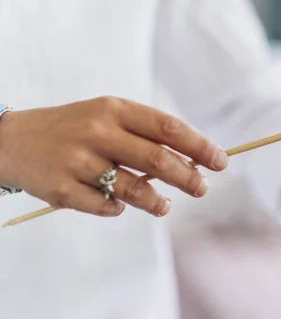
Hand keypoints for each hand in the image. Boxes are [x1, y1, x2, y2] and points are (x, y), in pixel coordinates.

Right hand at [0, 97, 227, 216]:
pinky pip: (105, 207)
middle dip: (188, 177)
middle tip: (202, 187)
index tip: (220, 161)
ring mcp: (78, 161)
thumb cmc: (74, 129)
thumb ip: (145, 135)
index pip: (168, 128)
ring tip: (164, 205)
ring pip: (134, 188)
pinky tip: (121, 205)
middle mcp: (97, 132)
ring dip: (157, 201)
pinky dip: (118, 209)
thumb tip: (193, 159)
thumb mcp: (107, 117)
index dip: (199, 146)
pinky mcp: (62, 189)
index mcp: (114, 109)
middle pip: (157, 159)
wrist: (11, 140)